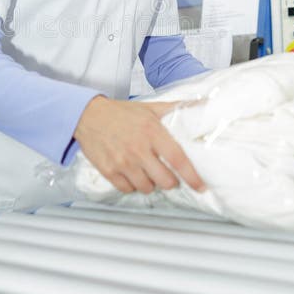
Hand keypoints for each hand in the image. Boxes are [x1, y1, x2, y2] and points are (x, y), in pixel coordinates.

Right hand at [74, 95, 205, 194]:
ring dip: (151, 184)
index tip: (200, 186)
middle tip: (168, 175)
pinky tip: (132, 174)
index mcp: (152, 132)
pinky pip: (127, 189)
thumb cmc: (122, 113)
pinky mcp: (108, 170)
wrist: (88, 115)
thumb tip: (206, 103)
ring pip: (147, 188)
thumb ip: (177, 108)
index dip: (192, 176)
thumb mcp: (151, 107)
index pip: (178, 159)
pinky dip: (132, 185)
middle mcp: (138, 149)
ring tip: (148, 173)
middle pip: (165, 180)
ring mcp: (122, 162)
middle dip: (170, 181)